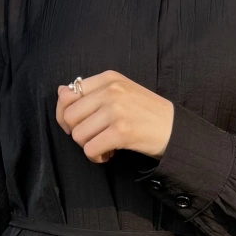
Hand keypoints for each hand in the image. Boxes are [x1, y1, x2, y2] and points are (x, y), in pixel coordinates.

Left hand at [55, 72, 173, 163]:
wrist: (175, 129)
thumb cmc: (145, 113)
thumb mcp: (120, 93)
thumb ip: (91, 92)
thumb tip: (61, 92)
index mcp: (108, 78)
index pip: (68, 95)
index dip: (65, 115)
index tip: (78, 125)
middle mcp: (111, 91)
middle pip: (69, 117)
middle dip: (77, 133)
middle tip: (93, 138)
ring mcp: (116, 110)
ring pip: (78, 135)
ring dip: (88, 146)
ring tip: (104, 146)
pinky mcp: (122, 132)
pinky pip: (90, 149)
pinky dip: (96, 157)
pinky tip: (108, 154)